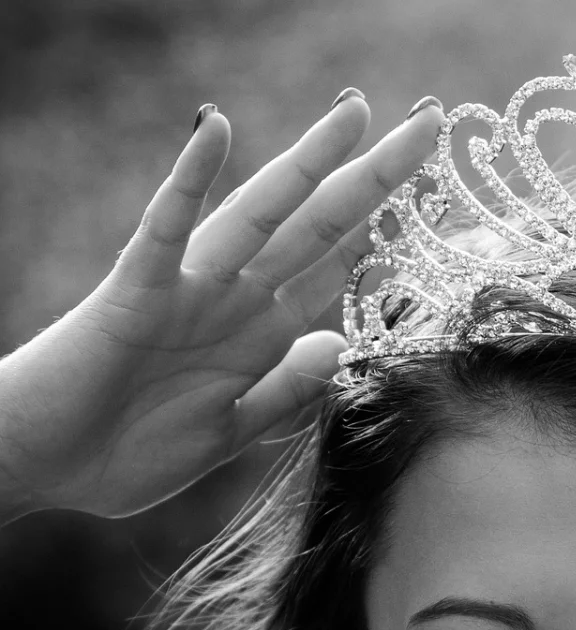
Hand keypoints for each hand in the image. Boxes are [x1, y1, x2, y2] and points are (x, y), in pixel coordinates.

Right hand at [0, 92, 444, 520]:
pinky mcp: (136, 290)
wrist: (38, 469)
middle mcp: (236, 296)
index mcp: (261, 329)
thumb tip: (343, 340)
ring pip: (262, 210)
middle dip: (377, 176)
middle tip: (429, 123)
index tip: (434, 187)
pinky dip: (190, 180)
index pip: (338, 262)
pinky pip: (166, 227)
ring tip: (358, 111)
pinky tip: (216, 129)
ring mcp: (190, 287)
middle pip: (321, 222)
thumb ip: (286, 391)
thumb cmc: (124, 451)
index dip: (387, 224)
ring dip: (311, 161)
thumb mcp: (228, 433)